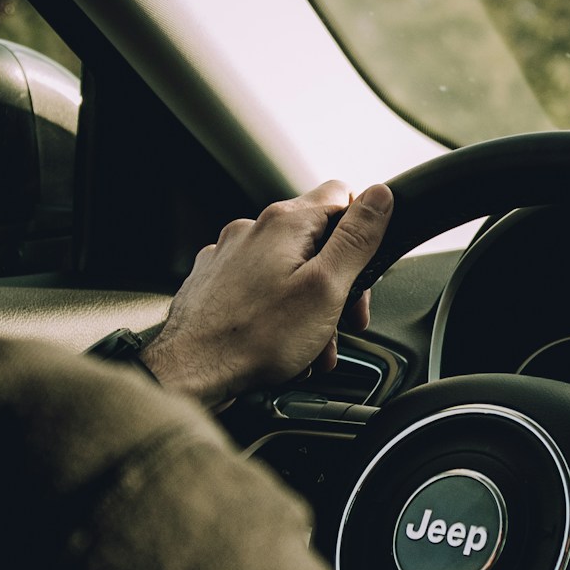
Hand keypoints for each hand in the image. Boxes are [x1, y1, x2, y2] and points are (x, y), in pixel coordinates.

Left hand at [142, 180, 393, 408]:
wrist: (190, 372)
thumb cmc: (254, 337)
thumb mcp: (326, 287)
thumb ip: (356, 239)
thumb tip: (379, 196)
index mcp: (284, 223)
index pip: (341, 196)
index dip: (362, 231)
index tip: (365, 267)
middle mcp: (252, 230)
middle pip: (316, 240)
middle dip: (338, 282)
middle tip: (344, 320)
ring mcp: (229, 256)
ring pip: (288, 271)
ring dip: (309, 307)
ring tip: (311, 345)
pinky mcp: (214, 282)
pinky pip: (259, 289)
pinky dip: (276, 313)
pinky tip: (280, 344)